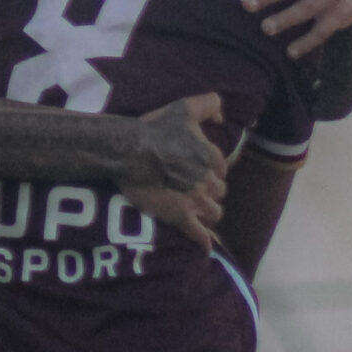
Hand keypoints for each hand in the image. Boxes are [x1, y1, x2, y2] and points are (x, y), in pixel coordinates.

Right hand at [120, 90, 228, 250]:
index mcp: (211, 156)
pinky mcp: (181, 217)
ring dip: (207, 213)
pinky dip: (204, 242)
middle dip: (209, 192)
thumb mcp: (184, 107)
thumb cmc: (153, 129)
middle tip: (193, 191)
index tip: (198, 171)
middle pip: (219, 192)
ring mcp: (196, 200)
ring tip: (195, 212)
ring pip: (214, 213)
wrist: (128, 152)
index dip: (211, 171)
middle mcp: (208, 180)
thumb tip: (223, 117)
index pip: (222, 170)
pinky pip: (200, 235)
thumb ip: (209, 105)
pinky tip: (205, 247)